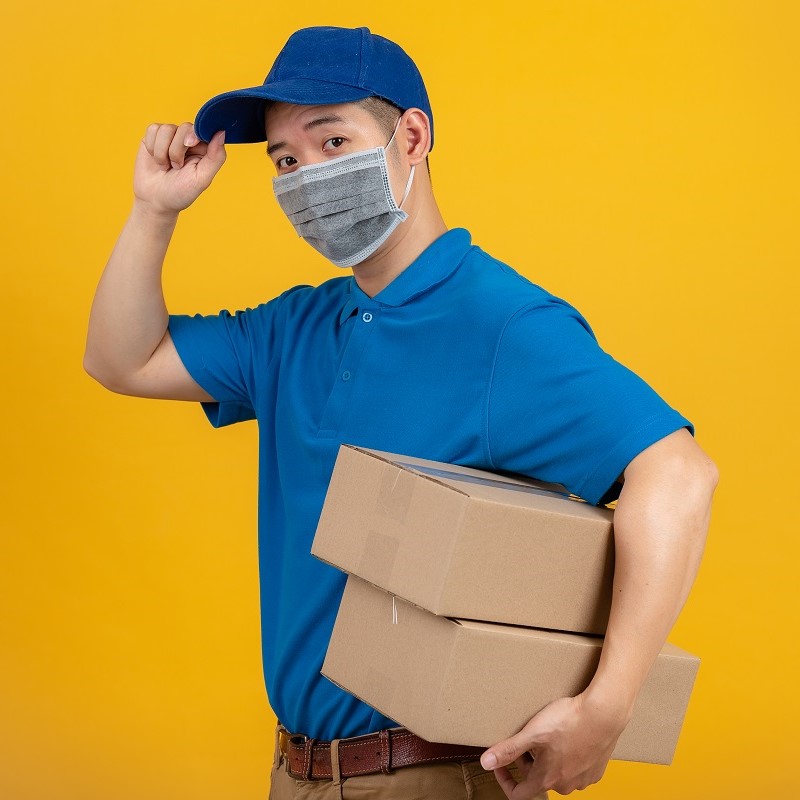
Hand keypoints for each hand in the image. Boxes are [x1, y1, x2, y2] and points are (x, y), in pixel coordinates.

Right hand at [133, 122, 226, 215]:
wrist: (155, 200)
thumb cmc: (181, 192)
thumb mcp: (202, 178)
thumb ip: (215, 157)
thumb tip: (221, 132)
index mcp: (204, 148)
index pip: (203, 129)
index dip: (195, 135)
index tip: (189, 145)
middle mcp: (188, 140)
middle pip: (184, 128)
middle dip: (177, 150)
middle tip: (177, 167)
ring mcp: (171, 137)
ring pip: (166, 129)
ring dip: (163, 152)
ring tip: (166, 166)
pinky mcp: (154, 136)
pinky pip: (152, 129)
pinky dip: (152, 147)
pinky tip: (156, 160)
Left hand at [480, 693, 628, 796]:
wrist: (604, 714)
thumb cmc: (569, 721)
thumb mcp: (532, 733)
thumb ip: (508, 749)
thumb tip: (486, 762)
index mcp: (546, 779)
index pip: (519, 794)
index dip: (505, 780)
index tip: (500, 764)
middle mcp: (565, 785)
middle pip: (537, 779)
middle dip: (527, 761)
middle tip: (526, 738)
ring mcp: (583, 780)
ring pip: (557, 773)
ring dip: (547, 758)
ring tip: (547, 735)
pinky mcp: (596, 770)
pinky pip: (575, 768)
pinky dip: (566, 757)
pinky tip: (567, 737)